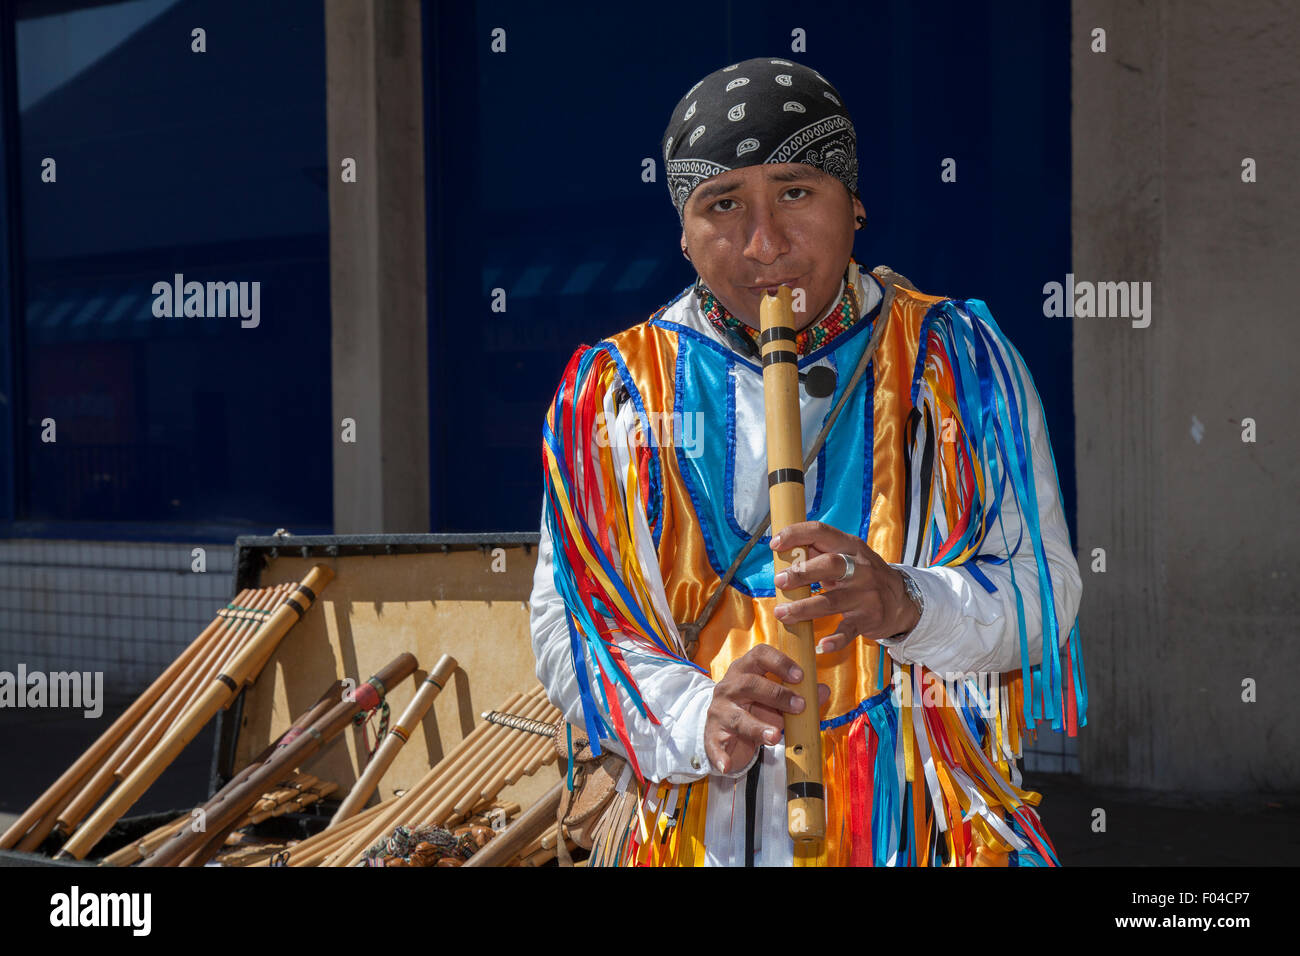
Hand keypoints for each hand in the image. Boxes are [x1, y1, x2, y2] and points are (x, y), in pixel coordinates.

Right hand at [704, 644, 829, 774]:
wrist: (725, 729)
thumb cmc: (755, 708)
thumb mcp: (777, 700)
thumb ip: (799, 694)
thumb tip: (822, 691)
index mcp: (745, 670)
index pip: (759, 655)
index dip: (779, 662)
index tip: (800, 676)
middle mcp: (729, 687)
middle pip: (748, 684)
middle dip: (776, 694)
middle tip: (799, 706)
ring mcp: (719, 711)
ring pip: (736, 717)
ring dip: (757, 727)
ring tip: (775, 737)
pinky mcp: (712, 735)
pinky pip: (714, 745)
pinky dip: (720, 756)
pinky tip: (728, 765)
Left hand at [770, 520, 919, 654]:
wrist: (902, 601)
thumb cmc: (864, 575)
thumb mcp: (849, 556)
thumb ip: (820, 552)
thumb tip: (785, 549)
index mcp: (851, 547)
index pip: (822, 532)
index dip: (796, 534)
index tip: (775, 543)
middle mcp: (861, 569)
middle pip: (829, 565)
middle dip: (801, 573)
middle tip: (779, 581)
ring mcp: (865, 595)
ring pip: (831, 601)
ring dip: (803, 608)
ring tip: (782, 613)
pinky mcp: (868, 620)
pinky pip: (848, 631)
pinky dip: (835, 640)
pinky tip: (821, 646)